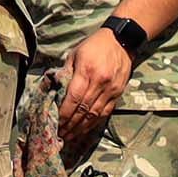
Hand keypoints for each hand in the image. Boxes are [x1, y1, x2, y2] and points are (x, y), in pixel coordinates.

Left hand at [55, 29, 132, 148]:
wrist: (122, 40)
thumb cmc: (94, 45)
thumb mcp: (76, 54)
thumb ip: (66, 72)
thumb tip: (55, 90)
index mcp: (87, 71)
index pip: (74, 98)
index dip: (64, 113)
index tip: (55, 123)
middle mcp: (100, 82)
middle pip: (83, 109)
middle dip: (70, 124)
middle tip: (60, 134)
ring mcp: (111, 89)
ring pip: (94, 114)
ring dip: (81, 127)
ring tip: (70, 136)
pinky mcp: (118, 93)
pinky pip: (105, 112)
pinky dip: (94, 123)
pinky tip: (84, 129)